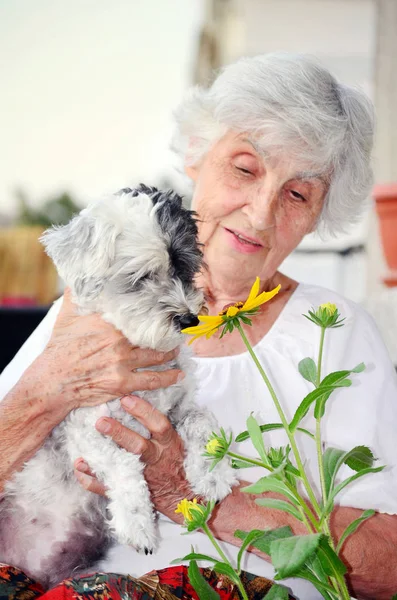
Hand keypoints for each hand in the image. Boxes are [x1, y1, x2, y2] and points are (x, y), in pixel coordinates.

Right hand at [35, 289, 182, 418]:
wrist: (53, 381)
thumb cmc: (59, 348)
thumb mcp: (67, 316)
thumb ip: (77, 295)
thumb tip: (80, 275)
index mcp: (109, 323)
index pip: (139, 314)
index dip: (155, 312)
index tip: (166, 310)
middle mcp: (119, 341)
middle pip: (152, 335)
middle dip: (167, 333)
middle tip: (177, 331)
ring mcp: (122, 363)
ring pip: (156, 356)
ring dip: (170, 353)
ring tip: (178, 349)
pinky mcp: (123, 383)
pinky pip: (152, 380)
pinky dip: (168, 377)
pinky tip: (178, 374)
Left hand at [74, 395, 191, 520]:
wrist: (178, 494)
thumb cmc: (173, 459)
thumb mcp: (174, 439)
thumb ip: (157, 422)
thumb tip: (136, 394)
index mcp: (167, 443)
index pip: (159, 425)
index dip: (144, 411)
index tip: (126, 398)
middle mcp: (155, 459)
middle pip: (138, 446)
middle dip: (119, 434)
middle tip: (100, 422)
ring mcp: (142, 475)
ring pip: (122, 467)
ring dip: (101, 459)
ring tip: (83, 452)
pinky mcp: (129, 489)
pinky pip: (108, 487)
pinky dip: (92, 479)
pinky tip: (80, 467)